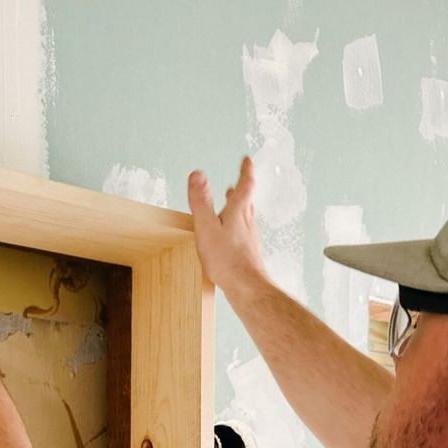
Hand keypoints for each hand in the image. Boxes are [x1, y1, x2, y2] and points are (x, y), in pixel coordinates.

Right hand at [187, 157, 267, 293]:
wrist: (247, 287)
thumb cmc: (227, 260)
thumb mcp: (207, 227)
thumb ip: (201, 202)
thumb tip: (197, 174)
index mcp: (238, 212)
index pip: (245, 185)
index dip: (246, 171)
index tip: (247, 160)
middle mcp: (247, 223)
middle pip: (247, 201)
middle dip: (243, 189)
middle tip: (243, 180)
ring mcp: (249, 238)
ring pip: (246, 217)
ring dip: (241, 208)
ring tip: (237, 205)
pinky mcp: (248, 253)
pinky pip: (243, 234)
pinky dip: (239, 228)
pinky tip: (234, 237)